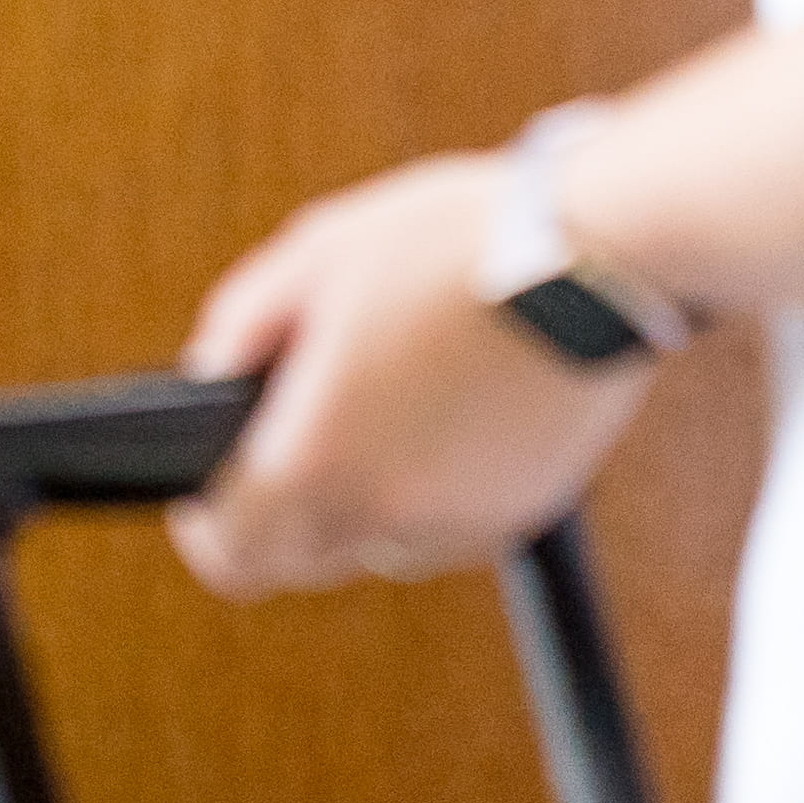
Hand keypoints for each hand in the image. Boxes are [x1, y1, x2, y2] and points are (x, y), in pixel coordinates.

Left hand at [166, 156, 653, 603]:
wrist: (595, 251)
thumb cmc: (456, 242)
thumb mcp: (319, 253)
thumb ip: (243, 323)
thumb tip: (212, 372)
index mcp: (318, 455)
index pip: (232, 554)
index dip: (208, 530)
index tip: (208, 498)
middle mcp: (387, 510)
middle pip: (303, 560)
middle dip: (284, 513)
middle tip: (299, 435)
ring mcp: (461, 520)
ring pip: (383, 543)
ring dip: (367, 498)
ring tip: (389, 402)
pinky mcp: (521, 509)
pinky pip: (452, 524)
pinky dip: (436, 486)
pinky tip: (450, 407)